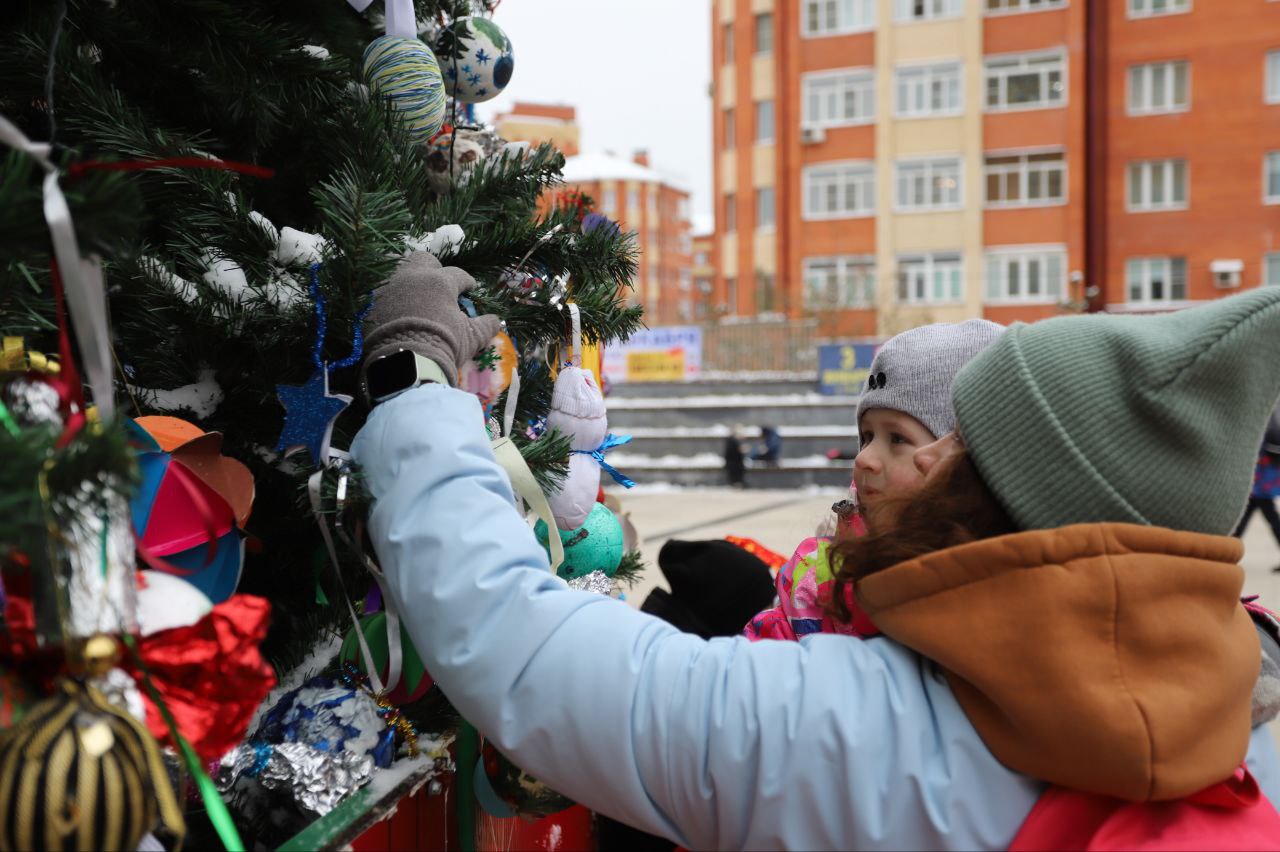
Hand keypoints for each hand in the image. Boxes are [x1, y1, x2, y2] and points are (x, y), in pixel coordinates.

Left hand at [361, 251, 501, 387]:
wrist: (405, 364)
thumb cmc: (443, 346)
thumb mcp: (471, 338)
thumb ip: (485, 326)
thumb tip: (495, 320)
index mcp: (440, 281)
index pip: (457, 275)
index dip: (466, 281)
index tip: (469, 288)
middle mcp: (413, 276)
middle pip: (423, 260)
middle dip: (433, 269)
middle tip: (438, 285)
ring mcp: (388, 287)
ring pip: (399, 271)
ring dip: (409, 280)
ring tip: (415, 295)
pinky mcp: (370, 302)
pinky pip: (380, 292)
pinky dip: (390, 298)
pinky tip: (395, 310)